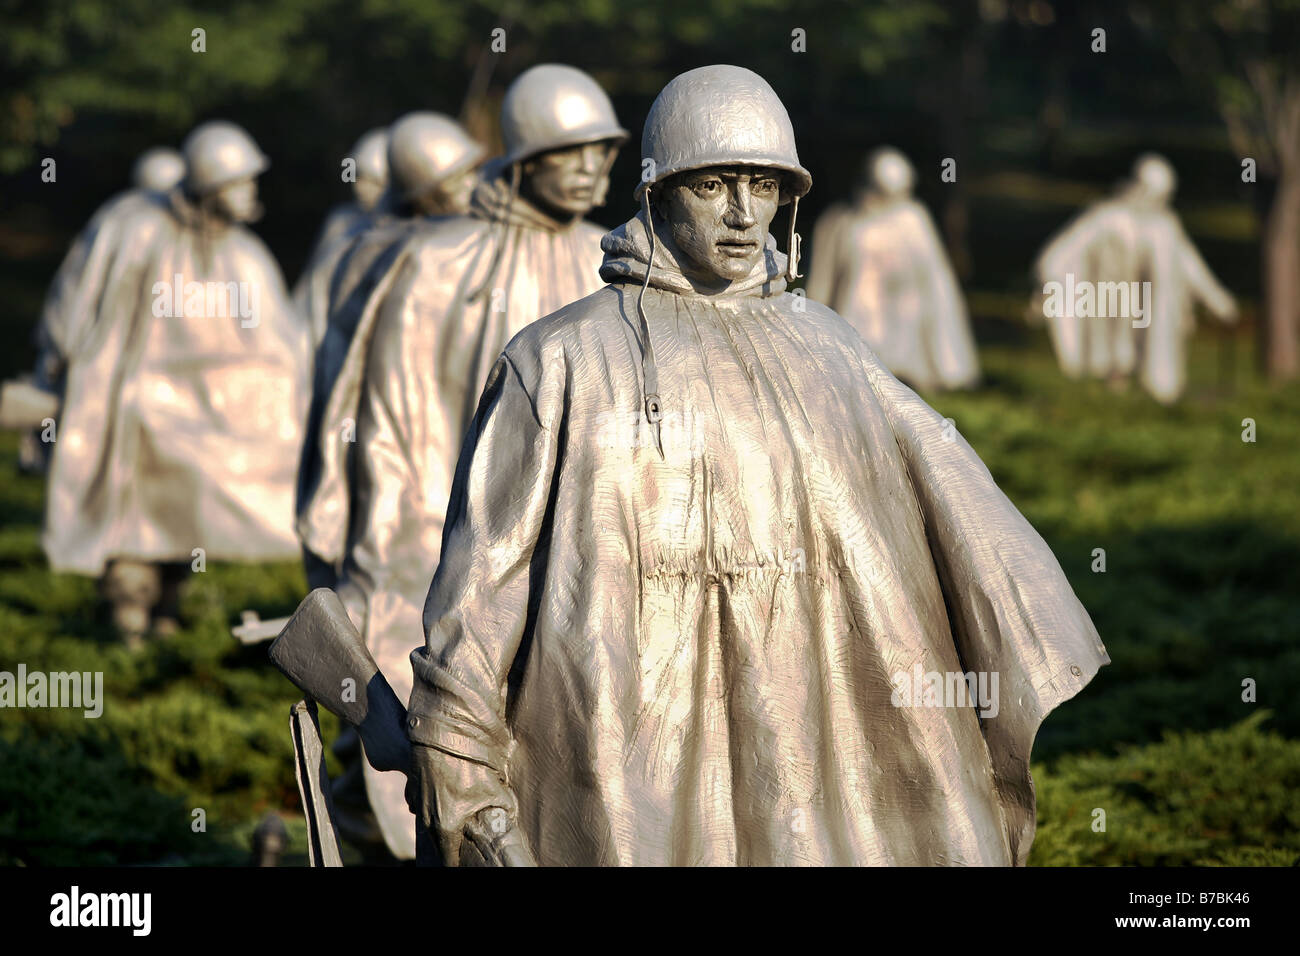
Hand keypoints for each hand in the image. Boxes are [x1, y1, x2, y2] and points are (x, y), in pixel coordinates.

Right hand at [407, 742, 532, 864]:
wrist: (446, 732)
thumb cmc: (471, 763)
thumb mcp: (495, 789)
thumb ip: (503, 811)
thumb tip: (510, 819)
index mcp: (446, 826)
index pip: (450, 861)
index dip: (459, 863)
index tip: (469, 861)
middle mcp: (427, 818)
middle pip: (438, 844)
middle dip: (451, 846)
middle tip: (464, 844)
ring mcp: (416, 801)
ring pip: (427, 823)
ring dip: (439, 824)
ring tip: (455, 819)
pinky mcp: (412, 786)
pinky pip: (420, 804)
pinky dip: (430, 805)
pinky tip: (444, 797)